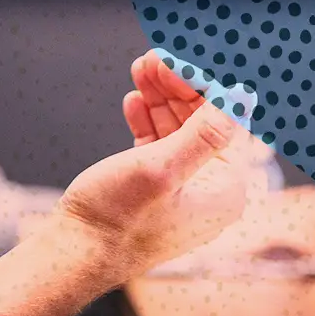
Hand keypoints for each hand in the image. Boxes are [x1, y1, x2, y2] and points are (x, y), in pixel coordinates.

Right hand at [31, 52, 252, 288]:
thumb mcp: (162, 167)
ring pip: (179, 131)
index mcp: (226, 189)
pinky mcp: (155, 192)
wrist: (73, 256)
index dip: (202, 86)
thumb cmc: (116, 220)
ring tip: (139, 71)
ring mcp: (183, 192)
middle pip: (203, 123)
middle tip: (151, 59)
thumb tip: (242, 95)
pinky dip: (148, 122)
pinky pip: (159, 147)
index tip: (174, 60)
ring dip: (160, 99)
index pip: (227, 122)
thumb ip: (206, 131)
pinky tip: (134, 103)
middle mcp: (211, 192)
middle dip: (178, 88)